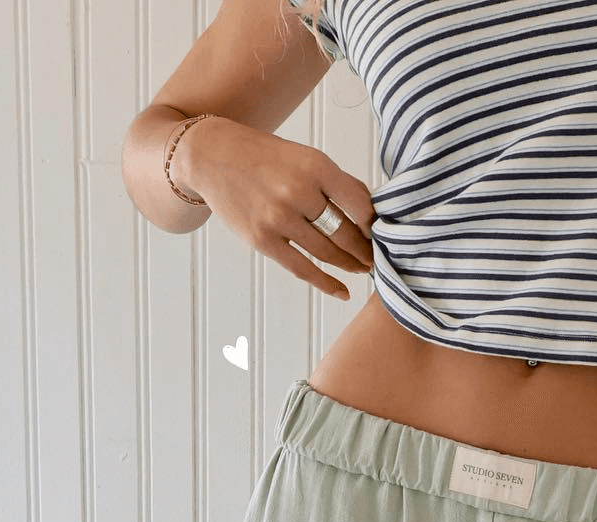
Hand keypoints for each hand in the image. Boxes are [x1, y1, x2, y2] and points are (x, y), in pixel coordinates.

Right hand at [173, 116, 374, 298]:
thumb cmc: (265, 157)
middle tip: (377, 259)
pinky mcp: (263, 240)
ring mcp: (279, 218)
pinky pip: (303, 269)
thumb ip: (335, 183)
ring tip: (362, 270)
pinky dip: (326, 283)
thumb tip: (370, 213)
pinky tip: (342, 291)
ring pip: (327, 253)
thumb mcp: (304, 156)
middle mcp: (298, 191)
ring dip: (349, 265)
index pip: (360, 204)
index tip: (384, 234)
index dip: (375, 225)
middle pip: (345, 232)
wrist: (213, 156)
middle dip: (365, 250)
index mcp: (315, 165)